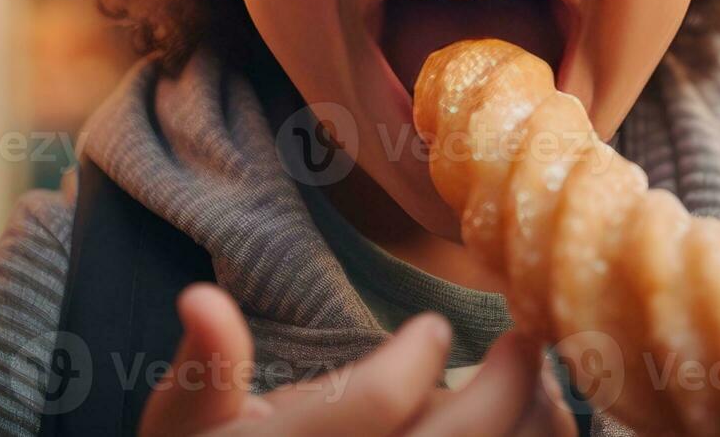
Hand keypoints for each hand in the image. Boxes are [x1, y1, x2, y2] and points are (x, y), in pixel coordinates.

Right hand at [139, 283, 575, 436]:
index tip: (430, 328)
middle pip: (462, 436)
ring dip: (531, 422)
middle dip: (506, 384)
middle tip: (522, 341)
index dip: (416, 355)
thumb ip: (204, 365)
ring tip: (536, 387)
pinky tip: (529, 425)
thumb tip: (201, 296)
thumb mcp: (183, 422)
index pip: (380, 402)